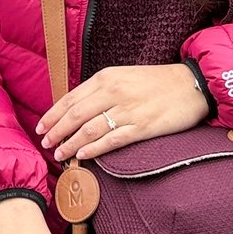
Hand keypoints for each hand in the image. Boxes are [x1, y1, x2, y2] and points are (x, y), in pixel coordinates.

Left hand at [36, 64, 209, 163]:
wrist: (191, 84)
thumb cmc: (157, 82)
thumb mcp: (124, 76)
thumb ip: (101, 90)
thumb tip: (77, 108)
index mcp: (106, 78)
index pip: (71, 98)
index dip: (53, 114)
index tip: (41, 127)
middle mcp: (113, 92)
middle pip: (75, 114)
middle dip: (56, 131)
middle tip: (45, 143)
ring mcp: (128, 110)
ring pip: (89, 129)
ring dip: (70, 143)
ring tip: (60, 154)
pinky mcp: (142, 127)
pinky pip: (112, 140)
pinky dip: (94, 149)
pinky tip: (83, 156)